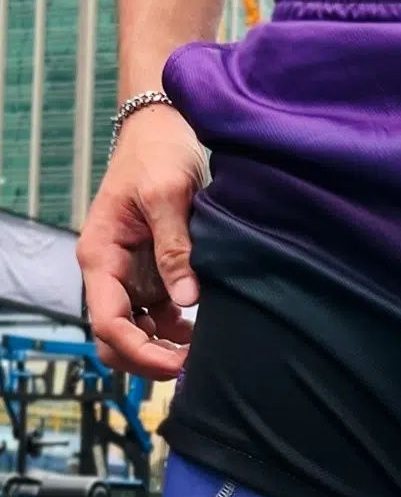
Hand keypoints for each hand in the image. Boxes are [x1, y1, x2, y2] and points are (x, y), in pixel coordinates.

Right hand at [76, 104, 207, 379]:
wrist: (163, 129)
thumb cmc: (157, 154)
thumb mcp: (168, 194)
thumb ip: (175, 247)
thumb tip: (187, 299)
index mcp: (100, 255)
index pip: (109, 322)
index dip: (140, 351)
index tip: (177, 364)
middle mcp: (109, 271)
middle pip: (115, 337)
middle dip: (147, 359)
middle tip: (192, 368)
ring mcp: (129, 274)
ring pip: (135, 330)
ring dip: (162, 348)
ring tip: (203, 353)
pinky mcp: (150, 272)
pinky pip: (156, 314)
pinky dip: (174, 330)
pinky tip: (202, 331)